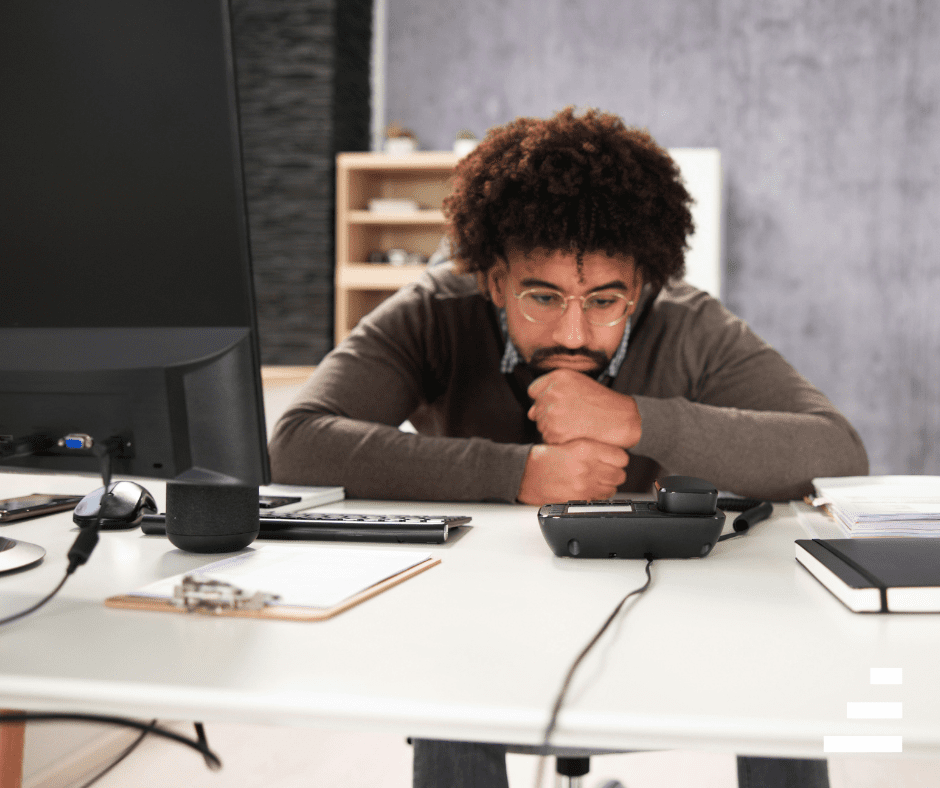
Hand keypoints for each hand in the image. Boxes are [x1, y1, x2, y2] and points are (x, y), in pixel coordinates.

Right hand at [517, 439, 628, 504]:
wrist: (527, 474)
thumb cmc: (546, 458)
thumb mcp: (570, 443)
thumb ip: (593, 446)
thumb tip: (613, 453)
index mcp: (586, 449)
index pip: (621, 457)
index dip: (619, 459)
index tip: (614, 459)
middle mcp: (587, 467)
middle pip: (620, 474)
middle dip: (615, 472)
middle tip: (607, 470)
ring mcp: (584, 485)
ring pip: (613, 489)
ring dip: (608, 485)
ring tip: (597, 480)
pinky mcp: (579, 499)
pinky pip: (600, 499)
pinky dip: (598, 495)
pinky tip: (589, 488)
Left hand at [527, 369, 641, 447]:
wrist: (622, 419)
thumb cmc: (603, 403)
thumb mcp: (578, 384)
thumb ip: (552, 391)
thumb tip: (530, 413)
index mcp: (557, 377)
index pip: (534, 391)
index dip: (544, 400)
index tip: (559, 405)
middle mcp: (552, 392)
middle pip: (536, 410)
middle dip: (549, 416)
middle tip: (572, 418)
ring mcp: (553, 412)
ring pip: (541, 425)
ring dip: (554, 429)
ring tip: (576, 425)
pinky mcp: (556, 431)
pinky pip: (548, 439)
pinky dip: (559, 441)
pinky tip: (575, 435)